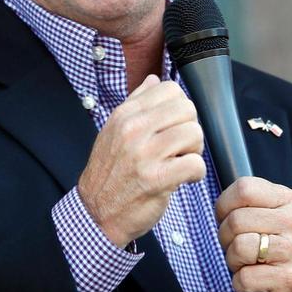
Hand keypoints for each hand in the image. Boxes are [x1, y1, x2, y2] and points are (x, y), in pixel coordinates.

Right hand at [78, 75, 205, 247]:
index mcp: (125, 115)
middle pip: (187, 109)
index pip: (170, 89)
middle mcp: (133, 130)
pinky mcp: (157, 179)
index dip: (179, 108)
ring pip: (194, 134)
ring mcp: (145, 154)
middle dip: (190, 129)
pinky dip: (196, 173)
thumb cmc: (109, 173)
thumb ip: (136, 103)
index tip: (173, 126)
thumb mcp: (114, 131)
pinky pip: (195, 164)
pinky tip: (184, 179)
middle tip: (180, 147)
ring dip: (194, 151)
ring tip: (181, 162)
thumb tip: (154, 79)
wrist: (96, 212)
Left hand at [216, 176, 291, 291]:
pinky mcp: (290, 279)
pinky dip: (240, 284)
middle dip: (226, 238)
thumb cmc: (277, 250)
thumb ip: (247, 205)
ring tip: (247, 264)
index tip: (227, 219)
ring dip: (233, 262)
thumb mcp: (270, 217)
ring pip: (239, 248)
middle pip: (236, 220)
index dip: (224, 206)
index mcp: (288, 199)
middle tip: (239, 249)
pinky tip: (255, 283)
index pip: (244, 188)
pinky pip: (245, 278)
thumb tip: (218, 206)